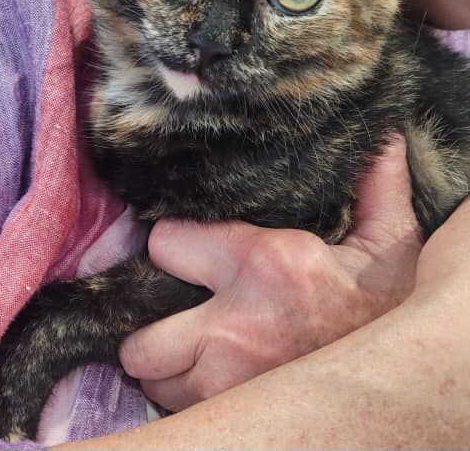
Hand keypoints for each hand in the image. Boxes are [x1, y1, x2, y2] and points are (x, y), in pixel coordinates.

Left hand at [119, 136, 421, 410]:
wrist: (408, 375)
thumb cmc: (387, 306)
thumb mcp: (388, 240)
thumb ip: (374, 185)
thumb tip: (382, 139)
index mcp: (267, 265)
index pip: (164, 243)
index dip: (172, 242)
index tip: (186, 244)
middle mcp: (236, 327)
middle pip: (141, 336)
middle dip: (149, 322)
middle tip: (173, 307)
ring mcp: (229, 381)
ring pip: (154, 376)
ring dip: (166, 360)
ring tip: (191, 342)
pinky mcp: (233, 411)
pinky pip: (177, 404)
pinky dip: (185, 388)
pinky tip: (208, 371)